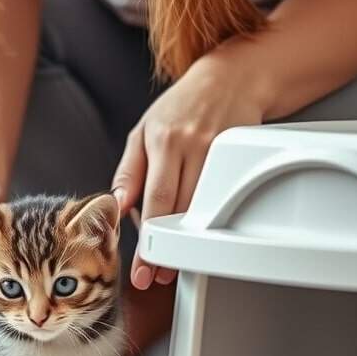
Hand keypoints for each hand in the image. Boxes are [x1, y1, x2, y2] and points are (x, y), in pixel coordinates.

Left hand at [111, 52, 264, 289]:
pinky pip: (223, 200)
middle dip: (166, 250)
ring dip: (188, 244)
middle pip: (180, 212)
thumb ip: (128, 171)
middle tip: (154, 276)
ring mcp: (220, 154)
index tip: (141, 269)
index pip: (154, 202)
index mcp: (164, 141)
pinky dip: (209, 224)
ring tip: (174, 265)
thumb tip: (116, 206)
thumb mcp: (143, 131)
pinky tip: (199, 239)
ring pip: (204, 211)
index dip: (147, 241)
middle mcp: (193, 147)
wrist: (230, 79)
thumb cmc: (182, 106)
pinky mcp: (239, 159)